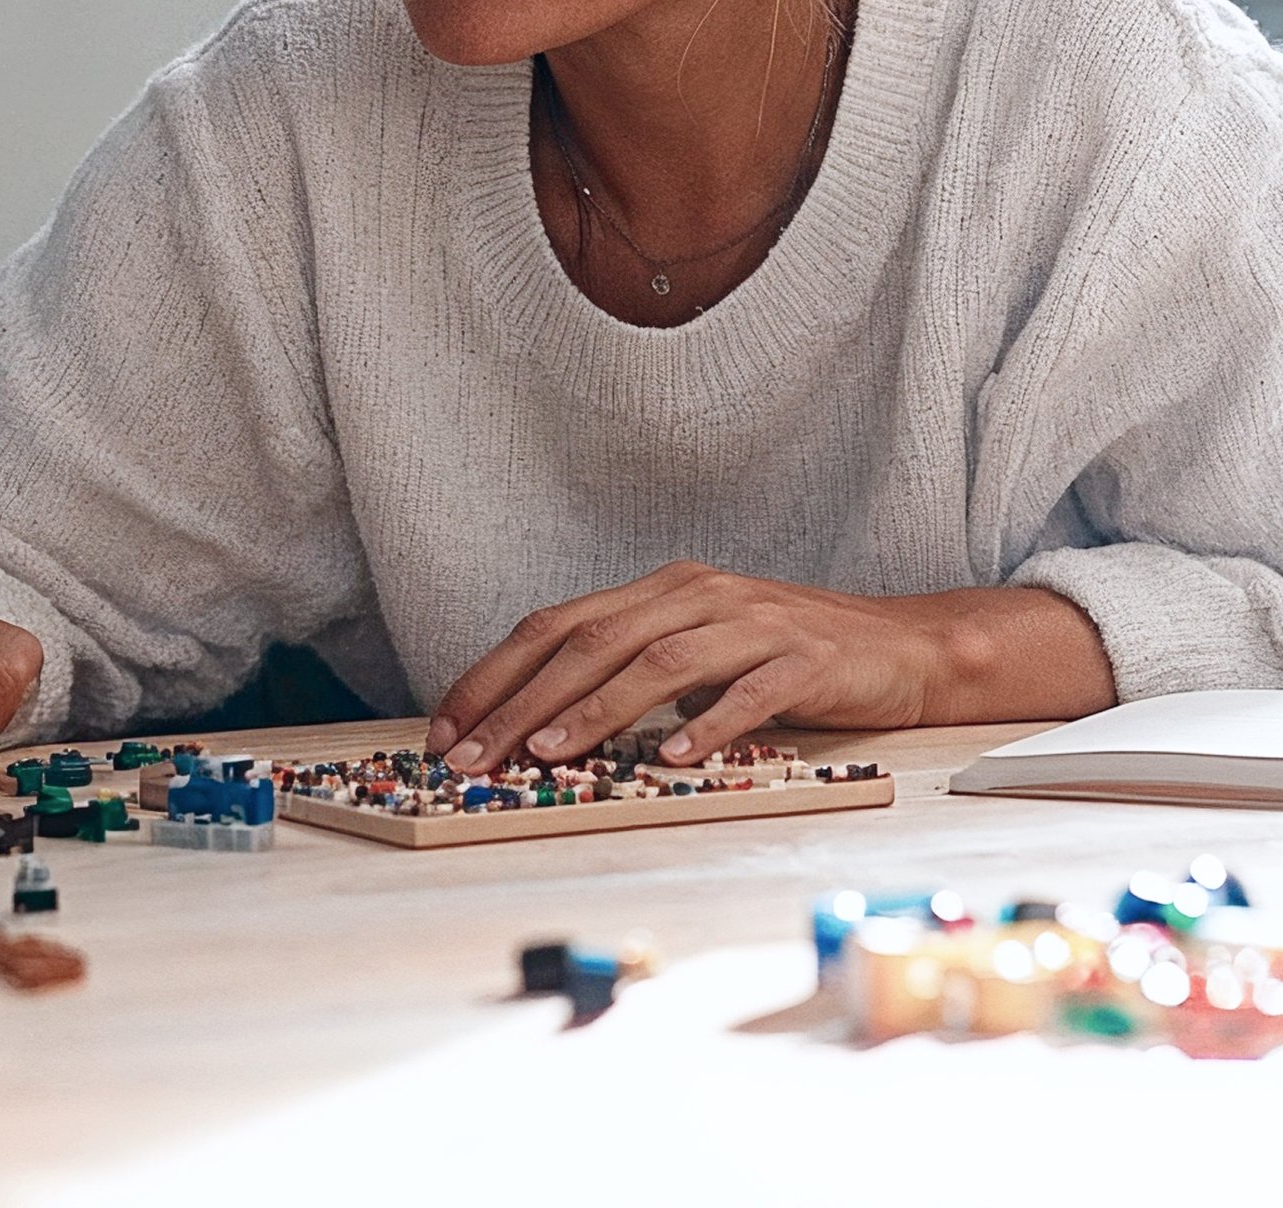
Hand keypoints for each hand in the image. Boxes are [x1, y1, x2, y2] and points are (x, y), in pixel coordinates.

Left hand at [425, 565, 1112, 772]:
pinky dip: (708, 723)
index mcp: (658, 591)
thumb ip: (630, 673)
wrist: (902, 647)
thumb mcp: (695, 653)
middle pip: (589, 643)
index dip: (495, 674)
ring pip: (656, 663)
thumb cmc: (784, 657)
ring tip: (549, 754)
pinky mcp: (805, 659)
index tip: (447, 727)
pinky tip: (675, 757)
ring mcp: (751, 623)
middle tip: (473, 755)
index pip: (554, 625)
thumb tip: (542, 724)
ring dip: (596, 711)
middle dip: (521, 702)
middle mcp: (695, 595)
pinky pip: (748, 692)